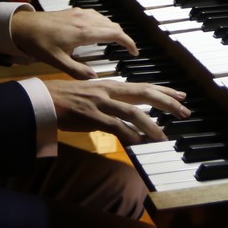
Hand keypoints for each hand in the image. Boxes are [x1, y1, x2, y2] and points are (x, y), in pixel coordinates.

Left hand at [9, 7, 138, 78]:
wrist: (22, 26)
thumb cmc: (38, 43)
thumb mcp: (56, 61)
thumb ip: (76, 71)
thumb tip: (94, 78)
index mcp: (84, 32)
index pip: (115, 34)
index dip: (129, 43)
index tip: (135, 52)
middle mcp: (85, 20)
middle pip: (114, 25)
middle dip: (124, 37)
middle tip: (129, 50)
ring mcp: (79, 14)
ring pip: (105, 19)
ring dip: (114, 30)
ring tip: (117, 43)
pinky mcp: (74, 12)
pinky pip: (96, 15)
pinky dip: (104, 23)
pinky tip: (99, 31)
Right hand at [43, 77, 189, 144]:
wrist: (43, 100)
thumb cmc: (65, 99)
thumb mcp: (92, 96)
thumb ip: (110, 104)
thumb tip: (126, 117)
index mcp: (110, 86)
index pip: (143, 85)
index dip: (164, 91)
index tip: (181, 96)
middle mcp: (108, 91)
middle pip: (144, 93)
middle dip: (166, 103)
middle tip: (184, 112)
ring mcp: (100, 103)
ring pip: (132, 112)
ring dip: (150, 125)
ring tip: (163, 137)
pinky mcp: (91, 116)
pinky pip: (115, 126)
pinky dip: (129, 135)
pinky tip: (138, 142)